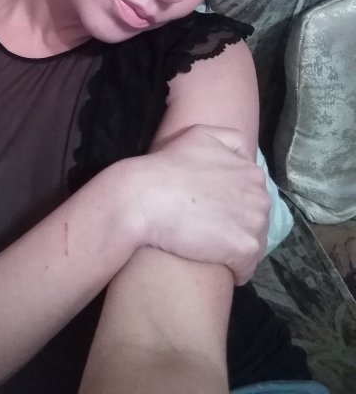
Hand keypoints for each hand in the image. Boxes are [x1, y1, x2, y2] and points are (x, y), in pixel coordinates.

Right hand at [121, 124, 270, 284]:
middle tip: (209, 229)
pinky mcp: (244, 248)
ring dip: (236, 249)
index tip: (212, 209)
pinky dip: (234, 271)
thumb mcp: (200, 135)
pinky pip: (247, 268)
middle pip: (256, 220)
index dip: (233, 204)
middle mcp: (260, 196)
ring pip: (254, 244)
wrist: (144, 197)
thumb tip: (245, 154)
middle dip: (237, 226)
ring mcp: (254, 223)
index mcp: (252, 171)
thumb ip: (229, 140)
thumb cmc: (167, 166)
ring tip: (210, 248)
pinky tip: (216, 266)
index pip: (253, 196)